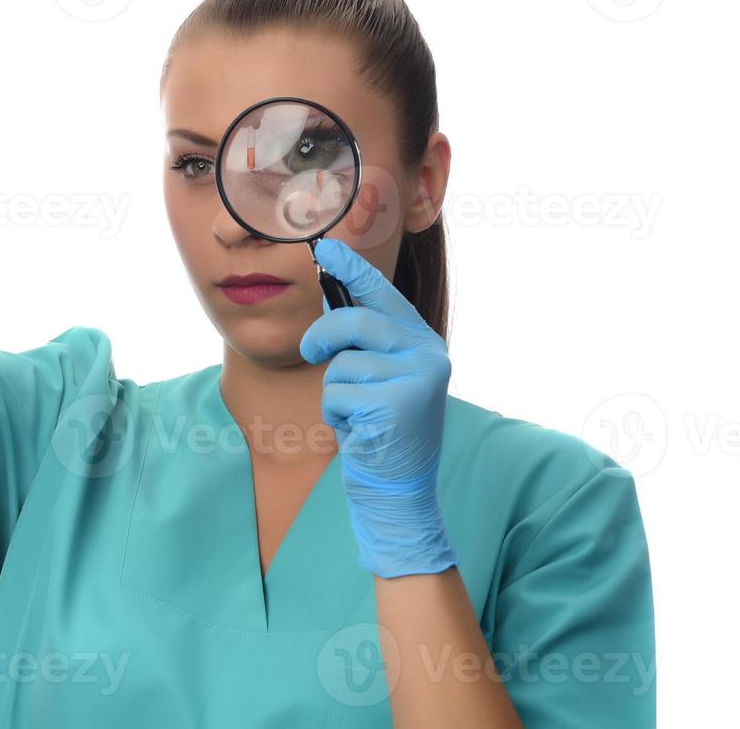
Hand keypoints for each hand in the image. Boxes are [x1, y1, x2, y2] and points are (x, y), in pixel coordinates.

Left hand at [299, 238, 458, 577]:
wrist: (399, 492)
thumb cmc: (380, 432)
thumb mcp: (376, 379)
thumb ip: (362, 341)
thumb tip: (329, 294)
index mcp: (423, 342)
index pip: (384, 295)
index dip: (352, 269)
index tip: (325, 248)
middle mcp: (428, 354)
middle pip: (355, 322)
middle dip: (322, 336)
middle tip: (312, 353)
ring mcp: (417, 379)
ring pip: (341, 364)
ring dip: (334, 393)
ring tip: (357, 415)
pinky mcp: (398, 406)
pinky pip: (337, 394)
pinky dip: (335, 416)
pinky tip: (359, 432)